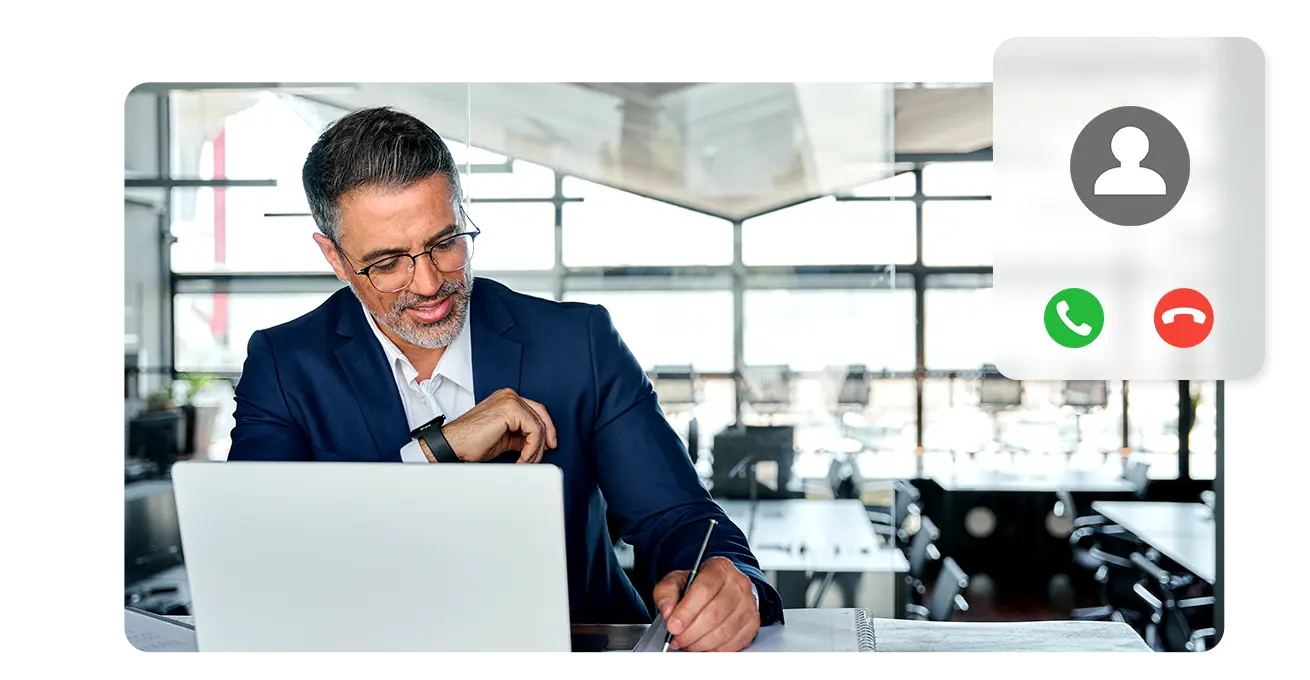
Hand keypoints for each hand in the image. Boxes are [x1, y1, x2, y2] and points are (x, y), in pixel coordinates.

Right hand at [434, 388, 556, 462]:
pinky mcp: (510, 409)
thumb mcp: (504, 438)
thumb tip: (539, 444)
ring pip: (538, 424)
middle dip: (545, 437)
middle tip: (543, 454)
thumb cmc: (471, 443)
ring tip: (527, 461)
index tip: (547, 446)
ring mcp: (510, 400)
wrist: (454, 445)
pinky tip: (523, 458)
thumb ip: (521, 436)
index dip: (545, 429)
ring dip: (536, 448)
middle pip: (540, 415)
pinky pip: (533, 430)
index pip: (535, 411)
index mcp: (506, 399)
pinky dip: (531, 448)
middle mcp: (509, 396)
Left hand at [653, 556, 759, 653]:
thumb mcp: (676, 581)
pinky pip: (734, 643)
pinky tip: (703, 645)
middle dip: (691, 632)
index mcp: (720, 567)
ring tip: (688, 642)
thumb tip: (668, 611)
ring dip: (701, 643)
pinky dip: (715, 649)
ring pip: (724, 631)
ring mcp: (749, 603)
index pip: (704, 589)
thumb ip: (666, 592)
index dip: (686, 611)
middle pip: (714, 614)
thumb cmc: (698, 586)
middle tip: (677, 638)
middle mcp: (738, 583)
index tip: (673, 626)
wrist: (720, 589)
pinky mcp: (753, 622)